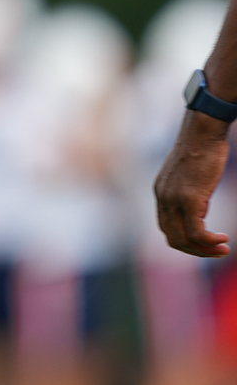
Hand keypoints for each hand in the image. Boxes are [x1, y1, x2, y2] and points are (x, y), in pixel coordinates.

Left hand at [156, 111, 231, 256]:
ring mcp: (174, 200)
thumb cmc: (203, 149)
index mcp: (161, 193)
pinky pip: (196, 232)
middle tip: (218, 252)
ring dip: (205, 249)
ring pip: (184, 239)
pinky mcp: (189, 199)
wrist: (203, 132)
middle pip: (172, 238)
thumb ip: (189, 193)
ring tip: (223, 249)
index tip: (206, 244)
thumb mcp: (190, 175)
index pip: (166, 228)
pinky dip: (209, 241)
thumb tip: (198, 210)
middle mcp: (162, 199)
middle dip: (196, 250)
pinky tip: (223, 240)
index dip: (186, 241)